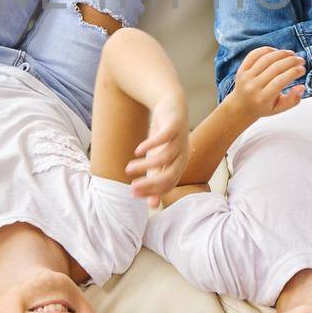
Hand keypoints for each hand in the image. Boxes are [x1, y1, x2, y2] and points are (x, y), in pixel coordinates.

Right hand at [125, 92, 189, 206]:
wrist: (170, 106)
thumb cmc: (164, 137)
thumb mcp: (158, 160)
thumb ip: (155, 180)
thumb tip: (152, 206)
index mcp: (179, 165)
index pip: (169, 185)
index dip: (152, 192)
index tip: (133, 194)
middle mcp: (182, 155)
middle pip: (170, 175)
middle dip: (151, 184)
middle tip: (132, 187)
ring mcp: (180, 140)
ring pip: (165, 157)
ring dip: (146, 165)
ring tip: (129, 167)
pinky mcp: (174, 125)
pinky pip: (164, 137)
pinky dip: (151, 145)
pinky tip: (138, 150)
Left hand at [229, 47, 305, 121]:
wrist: (241, 106)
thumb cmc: (264, 107)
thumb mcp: (280, 108)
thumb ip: (293, 100)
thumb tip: (302, 87)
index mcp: (262, 99)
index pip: (280, 81)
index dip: (294, 72)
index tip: (303, 69)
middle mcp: (252, 87)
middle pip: (275, 68)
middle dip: (291, 61)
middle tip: (301, 60)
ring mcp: (245, 77)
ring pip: (266, 59)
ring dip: (281, 53)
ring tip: (292, 54)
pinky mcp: (241, 69)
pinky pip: (254, 54)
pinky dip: (267, 50)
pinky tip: (277, 52)